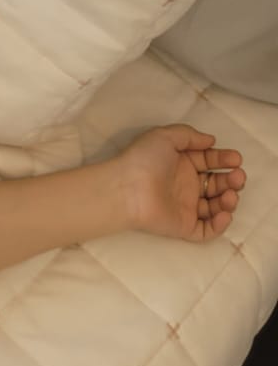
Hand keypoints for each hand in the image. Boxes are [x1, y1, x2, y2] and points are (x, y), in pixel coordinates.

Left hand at [119, 124, 245, 241]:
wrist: (127, 188)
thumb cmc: (144, 159)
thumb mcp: (165, 136)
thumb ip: (189, 136)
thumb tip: (211, 140)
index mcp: (181, 164)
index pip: (209, 161)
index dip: (224, 159)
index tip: (236, 159)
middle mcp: (185, 185)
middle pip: (216, 184)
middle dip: (231, 180)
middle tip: (238, 177)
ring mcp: (185, 207)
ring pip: (215, 207)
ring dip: (228, 201)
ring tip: (230, 194)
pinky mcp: (184, 226)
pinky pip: (207, 230)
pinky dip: (220, 225)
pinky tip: (224, 213)